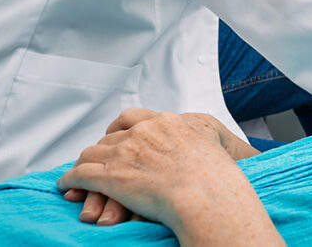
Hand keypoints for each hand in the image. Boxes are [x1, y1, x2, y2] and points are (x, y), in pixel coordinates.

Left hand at [63, 109, 259, 225]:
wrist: (207, 194)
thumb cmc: (219, 179)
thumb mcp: (218, 146)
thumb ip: (210, 141)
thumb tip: (243, 151)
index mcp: (170, 122)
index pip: (138, 117)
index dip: (125, 128)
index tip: (121, 136)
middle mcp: (146, 132)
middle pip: (114, 133)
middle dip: (103, 145)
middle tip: (99, 156)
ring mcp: (127, 151)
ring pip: (93, 152)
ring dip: (85, 164)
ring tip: (79, 174)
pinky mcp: (112, 174)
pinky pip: (81, 173)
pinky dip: (71, 179)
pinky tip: (68, 186)